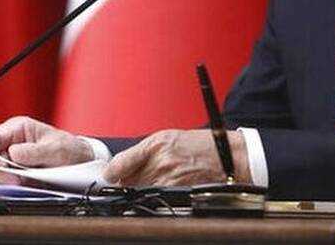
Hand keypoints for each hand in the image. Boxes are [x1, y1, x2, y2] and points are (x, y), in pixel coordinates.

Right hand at [0, 116, 92, 183]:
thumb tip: (12, 153)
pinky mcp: (17, 175)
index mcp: (18, 129)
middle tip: (15, 183)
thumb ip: (35, 152)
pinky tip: (24, 189)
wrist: (83, 163)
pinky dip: (11, 189)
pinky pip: (5, 183)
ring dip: (5, 182)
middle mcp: (12, 143)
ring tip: (23, 185)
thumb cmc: (70, 149)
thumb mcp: (57, 149)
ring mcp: (13, 160)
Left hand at [103, 129, 249, 186]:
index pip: (123, 161)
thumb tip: (124, 167)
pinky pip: (157, 197)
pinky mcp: (178, 191)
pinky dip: (153, 195)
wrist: (227, 156)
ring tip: (149, 182)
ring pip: (141, 190)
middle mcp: (161, 160)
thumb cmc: (200, 145)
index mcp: (156, 143)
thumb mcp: (169, 138)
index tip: (108, 175)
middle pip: (130, 179)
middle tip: (126, 180)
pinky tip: (160, 189)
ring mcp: (170, 178)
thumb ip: (145, 152)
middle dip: (126, 180)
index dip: (112, 171)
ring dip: (139, 189)